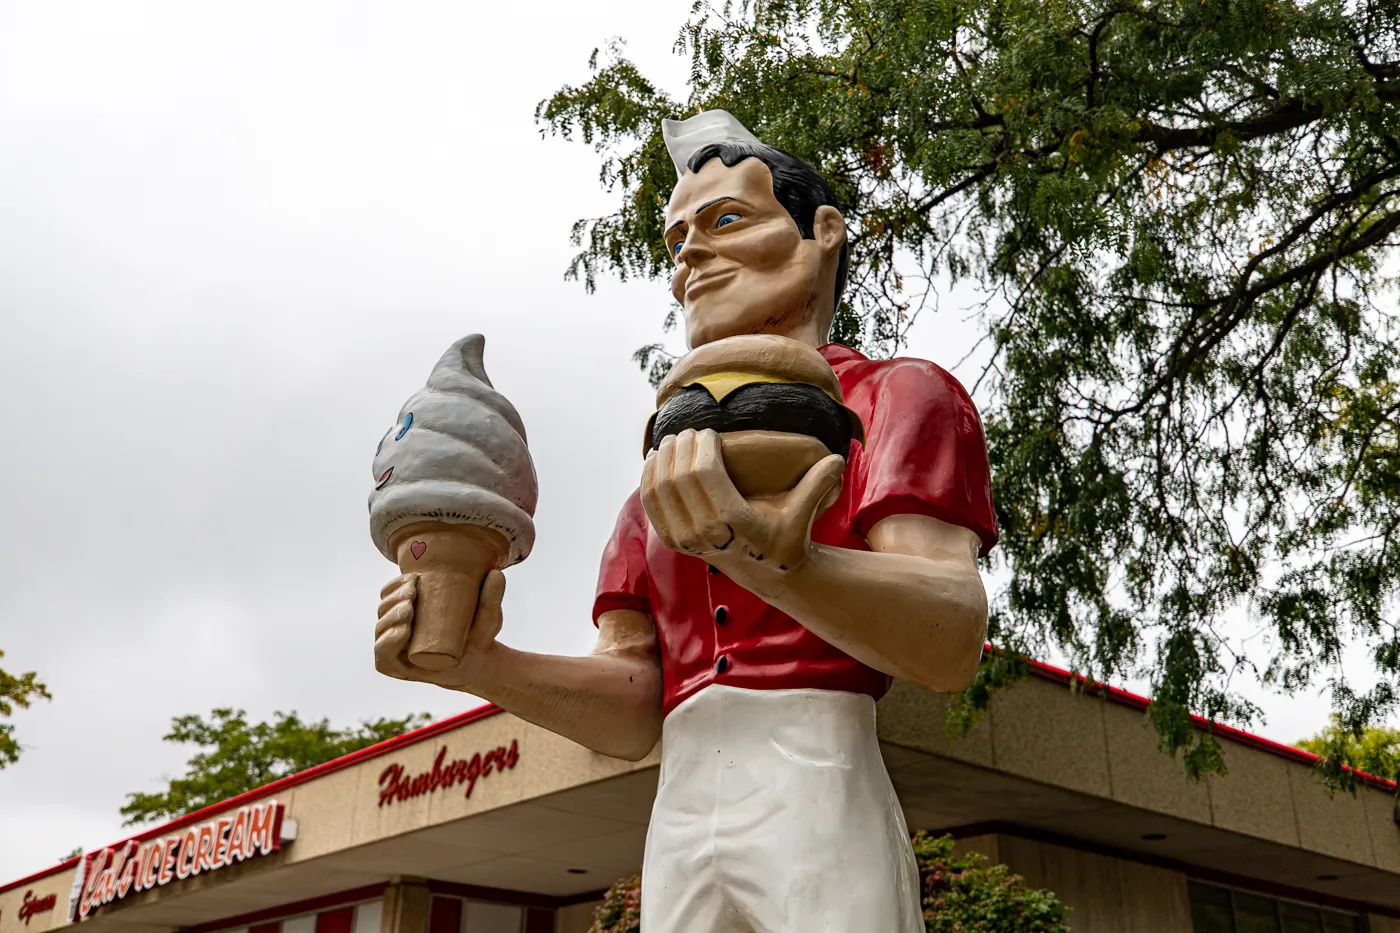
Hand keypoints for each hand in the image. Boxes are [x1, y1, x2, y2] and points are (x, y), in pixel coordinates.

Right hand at [374, 570, 504, 689]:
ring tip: (409, 611)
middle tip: (412, 595)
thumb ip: (492, 595)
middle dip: (394, 599)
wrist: (481, 667)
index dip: (395, 584)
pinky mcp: (397, 669)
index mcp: (409, 608)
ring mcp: (396, 649)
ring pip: (381, 629)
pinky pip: (382, 655)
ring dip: (391, 617)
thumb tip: (497, 574)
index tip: (413, 578)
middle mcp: (397, 627)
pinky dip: (387, 642)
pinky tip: (402, 631)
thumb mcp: (487, 614)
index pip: (390, 593)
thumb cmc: (478, 635)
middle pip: (383, 609)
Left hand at [641, 428, 843, 580]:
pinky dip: (648, 478)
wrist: (764, 572)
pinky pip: (650, 503)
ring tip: (673, 440)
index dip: (702, 445)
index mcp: (733, 522)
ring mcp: (684, 539)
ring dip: (663, 458)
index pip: (704, 473)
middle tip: (692, 431)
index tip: (710, 432)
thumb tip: (840, 458)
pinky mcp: (671, 541)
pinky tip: (655, 459)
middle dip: (682, 447)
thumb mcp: (803, 514)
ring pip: (659, 488)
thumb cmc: (785, 537)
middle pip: (679, 476)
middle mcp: (704, 532)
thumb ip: (817, 485)